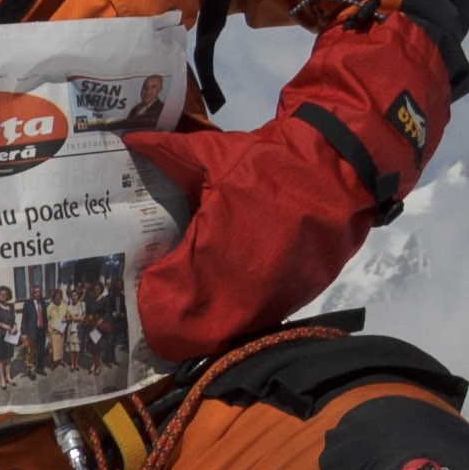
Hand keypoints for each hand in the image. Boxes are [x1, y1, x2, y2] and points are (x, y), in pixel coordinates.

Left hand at [119, 10, 453, 363]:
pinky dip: (235, 317)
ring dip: (204, 328)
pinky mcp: (295, 295)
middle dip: (172, 325)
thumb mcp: (213, 153)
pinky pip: (255, 317)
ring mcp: (273, 293)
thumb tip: (128, 141)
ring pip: (228, 328)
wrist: (340, 166)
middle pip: (197, 326)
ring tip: (177, 322)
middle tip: (150, 320)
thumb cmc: (269, 159)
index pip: (173, 291)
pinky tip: (217, 309)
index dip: (151, 302)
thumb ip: (167, 154)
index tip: (135, 300)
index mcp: (217, 246)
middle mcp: (243, 280)